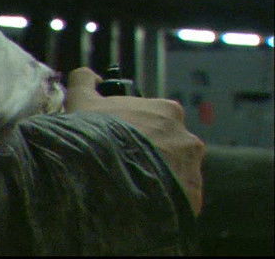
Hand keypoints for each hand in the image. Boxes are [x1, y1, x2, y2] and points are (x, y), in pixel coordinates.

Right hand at [65, 67, 203, 214]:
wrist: (104, 176)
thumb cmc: (94, 133)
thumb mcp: (81, 100)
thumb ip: (85, 81)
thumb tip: (91, 76)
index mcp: (168, 110)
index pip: (155, 119)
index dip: (135, 129)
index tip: (118, 140)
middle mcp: (187, 137)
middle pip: (168, 146)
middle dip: (151, 153)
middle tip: (124, 163)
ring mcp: (193, 168)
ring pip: (175, 172)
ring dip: (158, 176)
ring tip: (132, 185)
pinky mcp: (192, 195)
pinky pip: (178, 196)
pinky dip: (163, 198)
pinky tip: (142, 199)